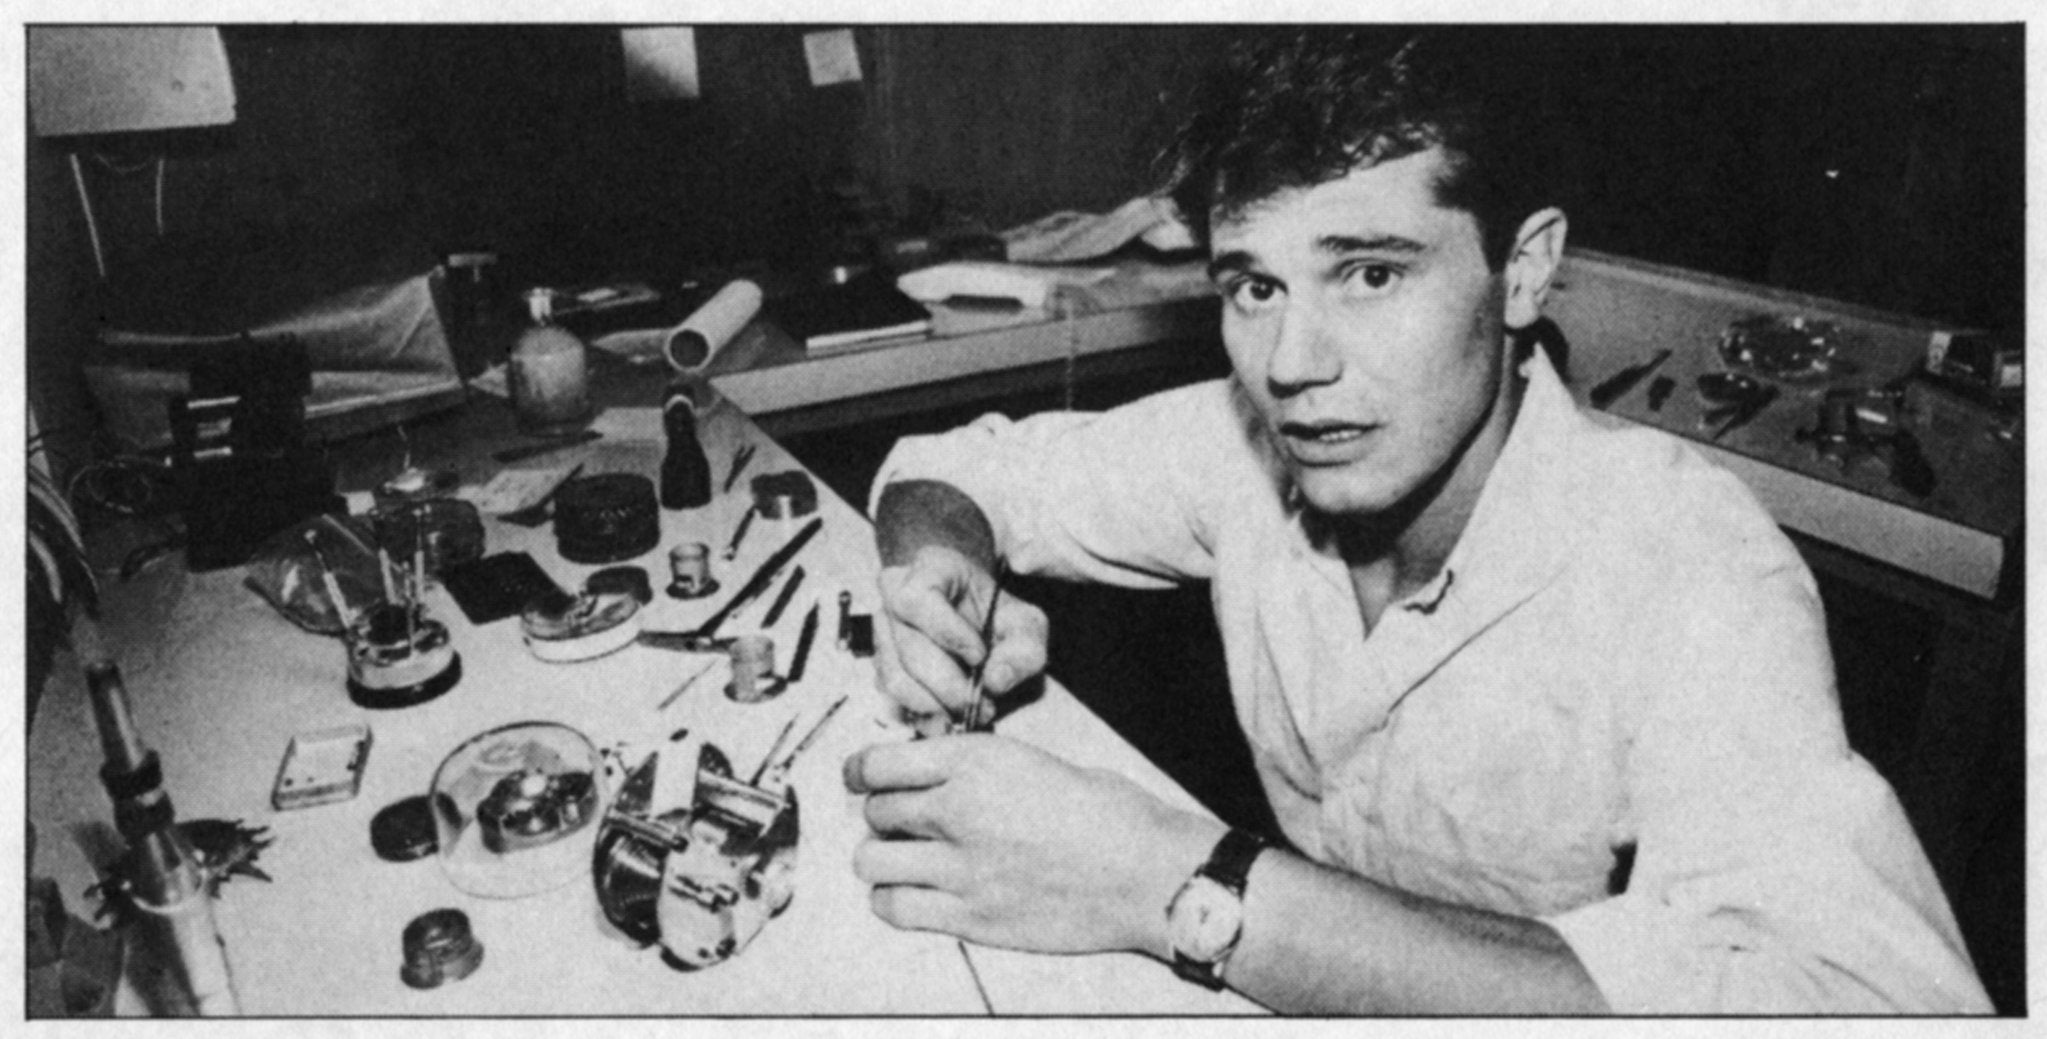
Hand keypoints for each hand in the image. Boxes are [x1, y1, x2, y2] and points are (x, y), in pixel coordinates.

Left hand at [844, 734, 1222, 955]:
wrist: (1146, 873)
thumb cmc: (1110, 816)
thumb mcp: (1040, 763)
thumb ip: (982, 770)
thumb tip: (944, 779)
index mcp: (975, 762)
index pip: (879, 763)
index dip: (862, 771)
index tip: (860, 777)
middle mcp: (957, 810)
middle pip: (875, 812)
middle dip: (882, 815)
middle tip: (900, 822)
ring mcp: (960, 868)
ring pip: (873, 862)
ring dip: (881, 859)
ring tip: (902, 860)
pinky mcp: (970, 917)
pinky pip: (896, 909)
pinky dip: (893, 901)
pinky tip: (911, 895)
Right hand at [875, 546, 1047, 729]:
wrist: (978, 621)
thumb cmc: (997, 616)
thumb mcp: (1026, 624)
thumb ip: (1024, 649)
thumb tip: (995, 679)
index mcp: (930, 569)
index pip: (917, 600)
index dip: (946, 633)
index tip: (979, 656)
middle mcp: (895, 597)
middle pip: (908, 648)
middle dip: (948, 684)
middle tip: (981, 703)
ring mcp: (883, 632)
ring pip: (896, 678)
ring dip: (935, 705)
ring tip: (969, 713)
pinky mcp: (881, 666)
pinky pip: (891, 698)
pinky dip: (923, 715)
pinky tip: (950, 718)